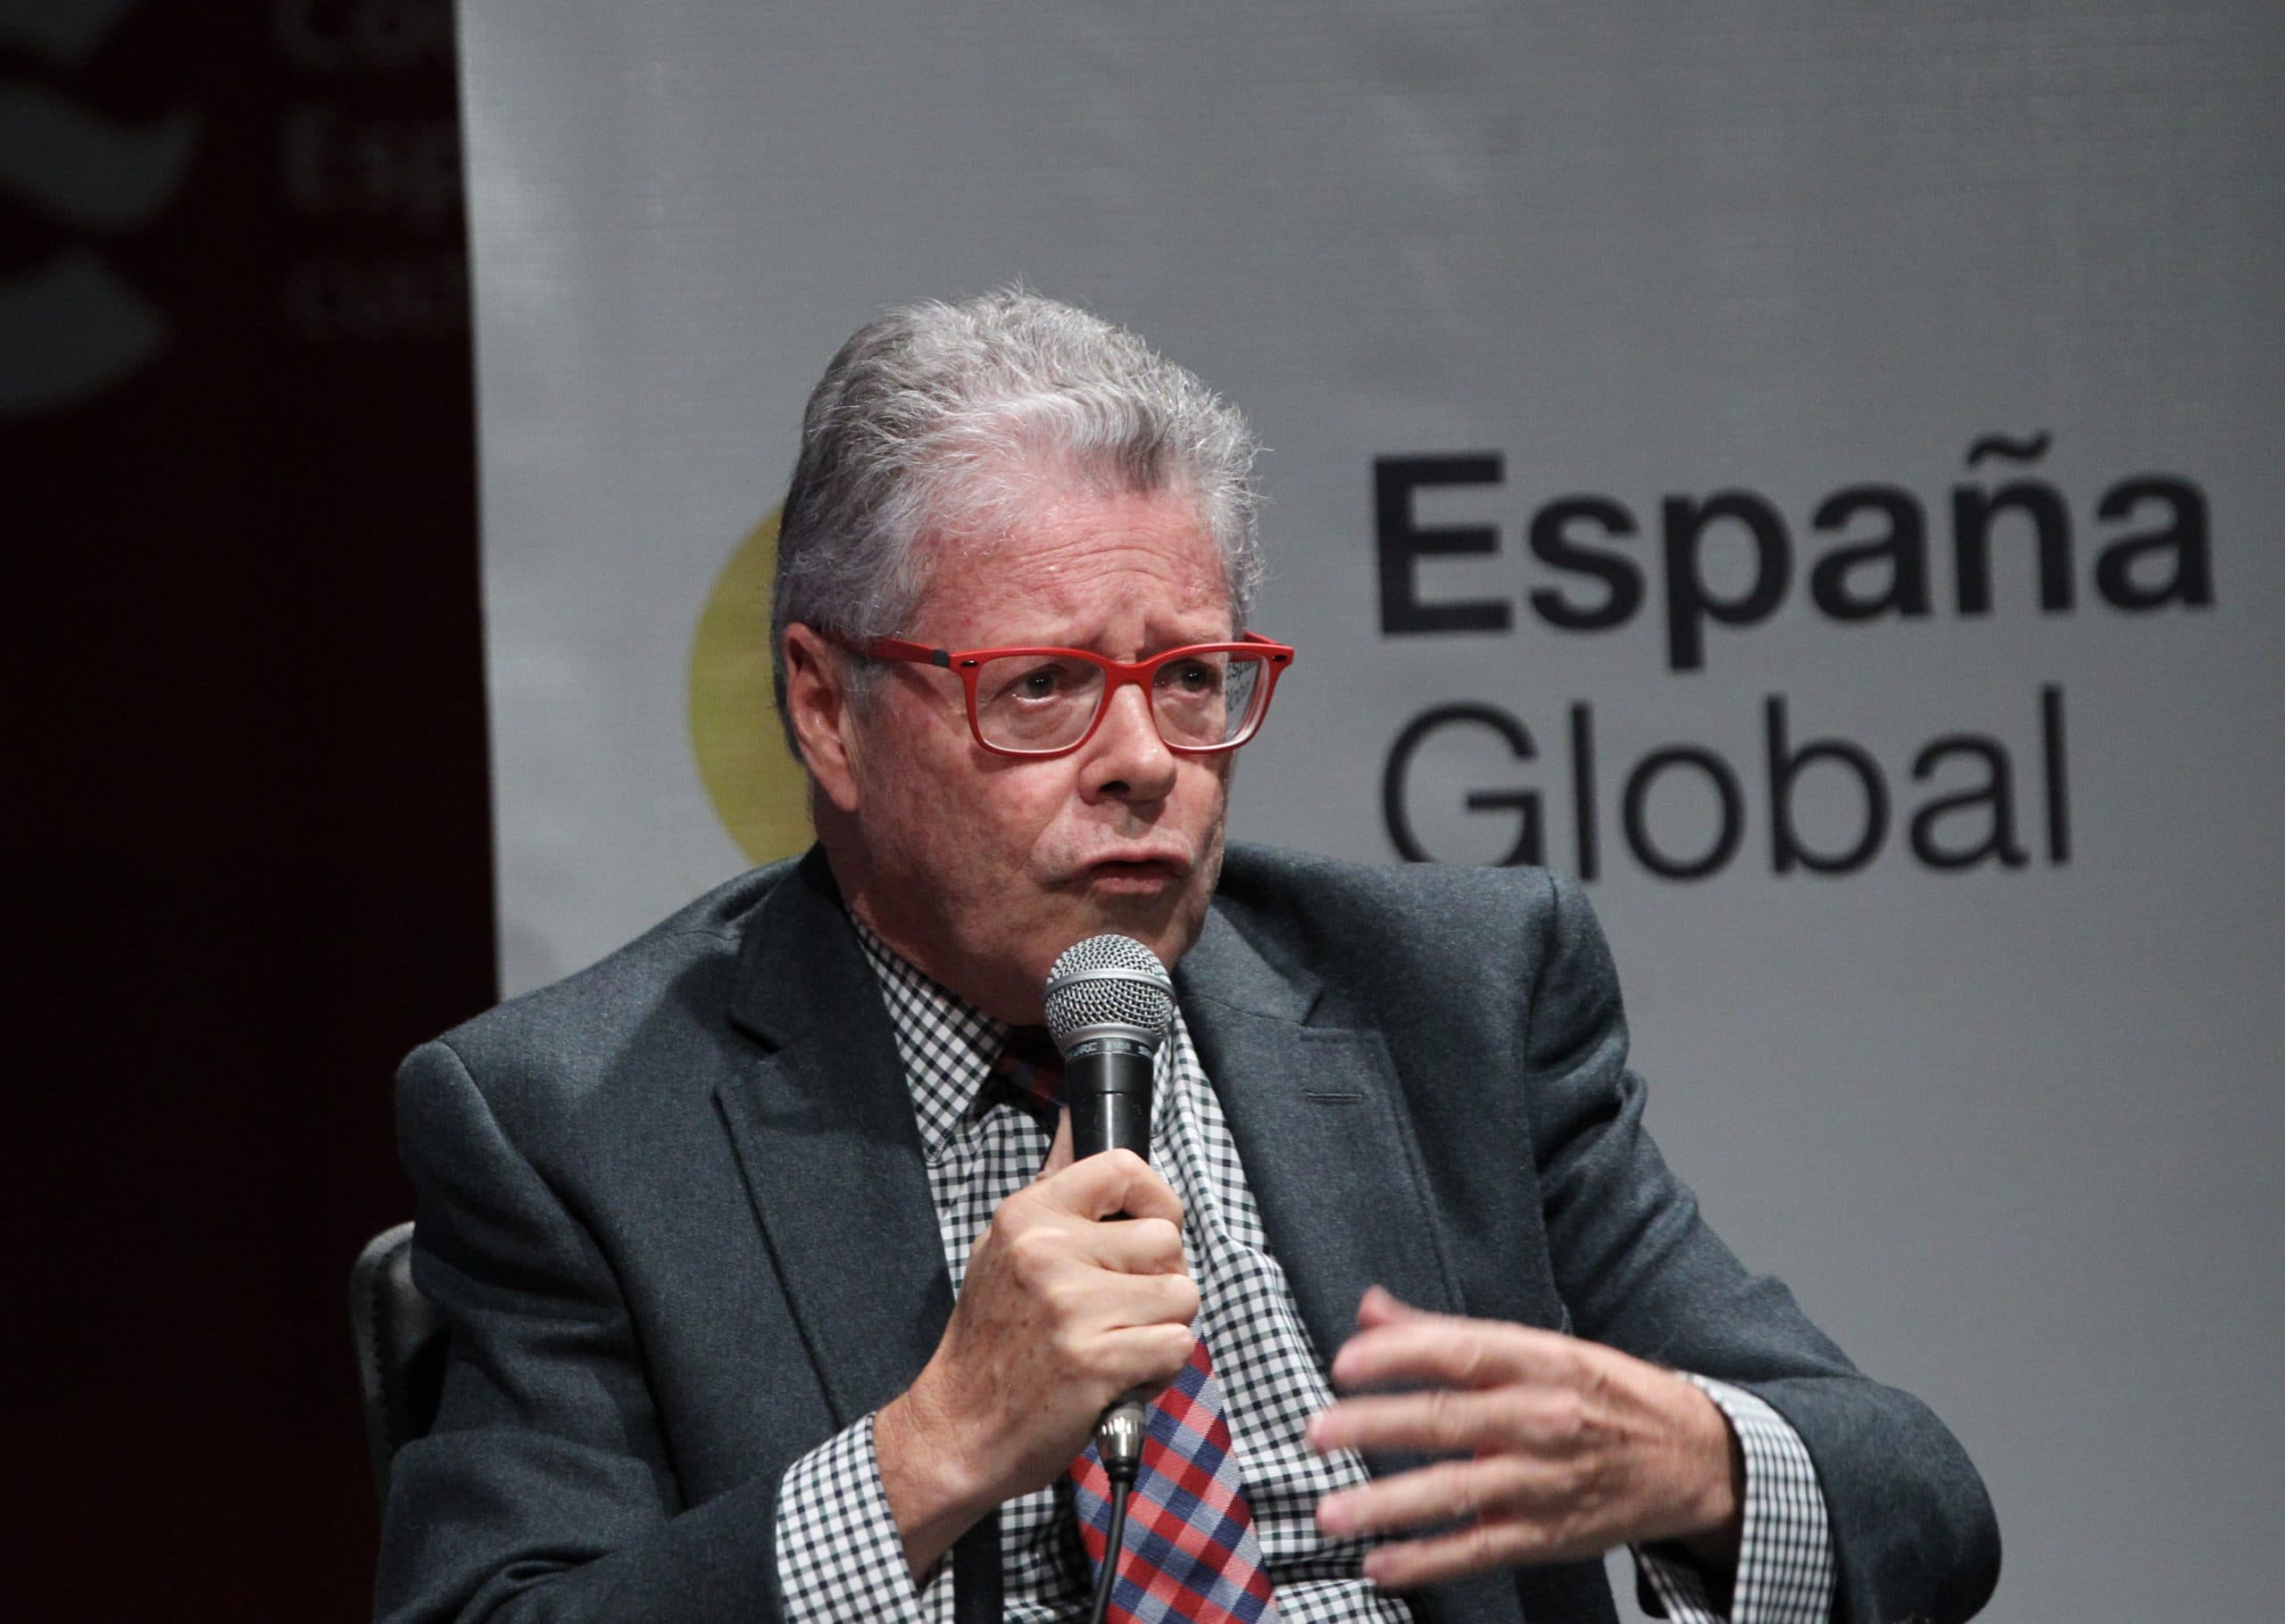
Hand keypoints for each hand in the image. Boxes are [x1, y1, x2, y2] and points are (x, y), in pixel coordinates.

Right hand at [875, 1114, 1197, 1575]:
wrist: (959, 1430)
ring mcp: (1073, 1306)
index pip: (1125, 1167)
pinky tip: (1121, 1377)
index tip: (1147, 1228)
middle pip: (1167, 1239)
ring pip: (1183, 1294)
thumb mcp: (1003, 1249)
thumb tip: (1078, 1119)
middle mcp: (1048, 1252)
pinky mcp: (1097, 1360)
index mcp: (1028, 1216)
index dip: (1155, 1198)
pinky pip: (1178, 1344)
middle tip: (1120, 1309)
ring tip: (1118, 1344)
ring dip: (1163, 1327)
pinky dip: (1161, 1369)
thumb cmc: (990, 1343)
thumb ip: (1054, 1192)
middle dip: (1160, 1278)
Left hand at [1305, 1287, 1742, 1590]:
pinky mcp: (1548, 1535)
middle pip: (1447, 1419)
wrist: (1697, 1459)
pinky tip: (1380, 1566)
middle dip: (1374, 1427)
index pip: (1459, 1350)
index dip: (1398, 1355)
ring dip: (1387, 1505)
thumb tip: (1369, 1310)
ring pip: (1455, 1492)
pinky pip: (1478, 1550)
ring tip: (1331, 1511)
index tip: (1343, 1364)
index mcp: (1540, 1360)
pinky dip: (1426, 1562)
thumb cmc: (1604, 1393)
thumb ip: (1445, 1333)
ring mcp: (1544, 1482)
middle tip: (1316, 1433)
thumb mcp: (1539, 1347)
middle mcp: (1542, 1418)